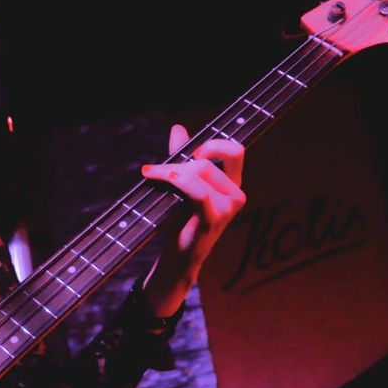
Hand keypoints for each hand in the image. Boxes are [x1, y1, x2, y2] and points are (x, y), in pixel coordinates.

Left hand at [139, 123, 246, 314]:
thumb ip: (183, 158)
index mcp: (232, 185)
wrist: (177, 259)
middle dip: (176, 163)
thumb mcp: (183, 186)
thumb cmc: (182, 224)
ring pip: (198, 172)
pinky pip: (195, 190)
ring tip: (151, 175)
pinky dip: (173, 180)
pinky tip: (156, 177)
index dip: (214, 144)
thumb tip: (178, 128)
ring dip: (169, 171)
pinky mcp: (213, 219)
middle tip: (156, 171)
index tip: (192, 153)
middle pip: (206, 161)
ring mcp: (228, 208)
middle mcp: (235, 194)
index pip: (235, 151)